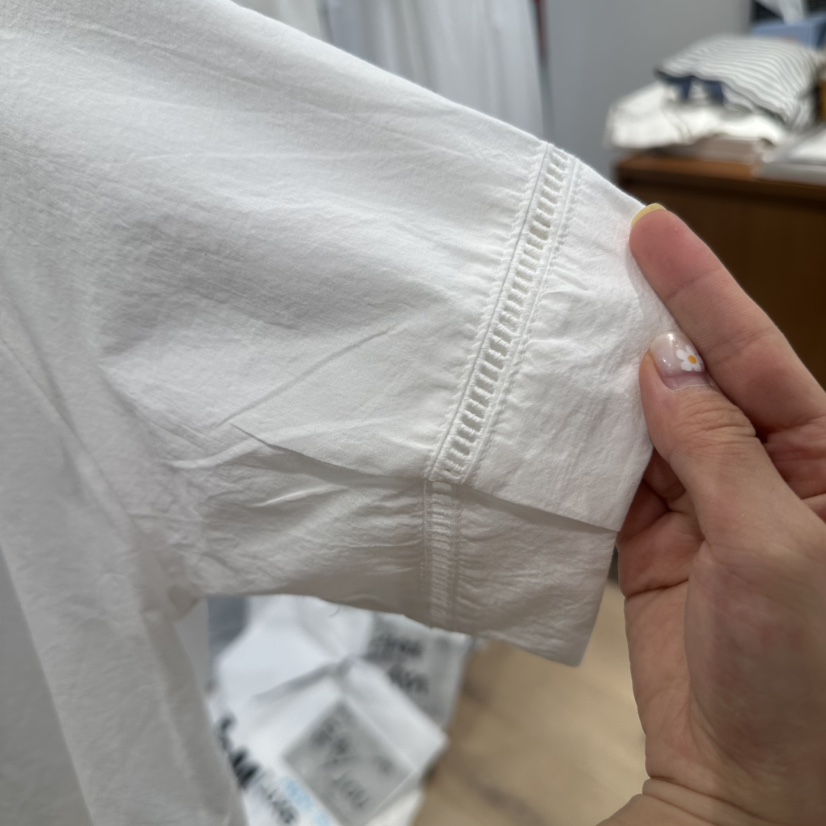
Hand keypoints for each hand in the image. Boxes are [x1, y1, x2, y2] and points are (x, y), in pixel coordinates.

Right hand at [606, 207, 825, 825]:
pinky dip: (586, 446)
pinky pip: (617, 474)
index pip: (759, 357)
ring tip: (567, 326)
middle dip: (655, 321)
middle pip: (701, 377)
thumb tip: (663, 373)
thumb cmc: (803, 683)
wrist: (746, 780)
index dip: (705, 292)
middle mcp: (766, 474)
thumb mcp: (774, 550)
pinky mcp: (657, 539)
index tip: (654, 233)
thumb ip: (717, 452)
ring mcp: (706, 505)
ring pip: (651, 422)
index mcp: (825, 465)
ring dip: (610, 384)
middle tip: (602, 261)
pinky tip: (560, 411)